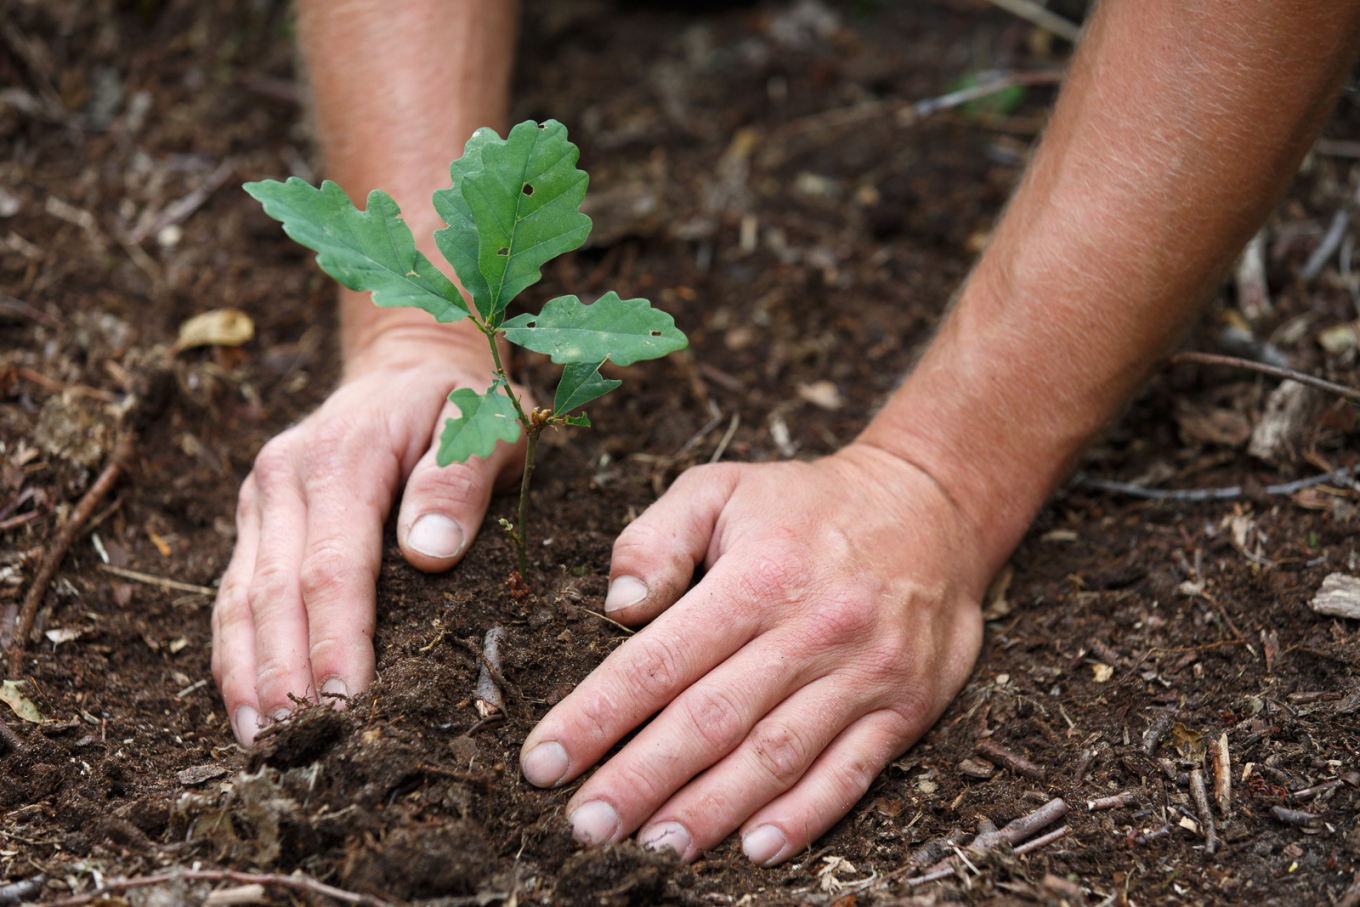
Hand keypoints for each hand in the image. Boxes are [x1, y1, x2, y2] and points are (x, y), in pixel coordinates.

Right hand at [211, 325, 526, 746]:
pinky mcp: (258, 517)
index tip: (344, 702)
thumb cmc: (461, 402)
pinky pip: (236, 590)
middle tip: (296, 746)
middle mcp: (286, 477)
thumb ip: (459, 482)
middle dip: (284, 674)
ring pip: (239, 597)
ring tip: (259, 743)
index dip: (336, 639)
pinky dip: (234, 650)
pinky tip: (246, 704)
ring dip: (245, 673)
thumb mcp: (485, 426)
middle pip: (273, 592)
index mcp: (344, 457)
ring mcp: (263, 498)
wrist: (409, 361)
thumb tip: (430, 556)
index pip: (331, 567)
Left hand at [517, 443, 985, 864]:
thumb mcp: (723, 488)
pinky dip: (804, 817)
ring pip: (776, 756)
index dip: (597, 716)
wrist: (933, 506)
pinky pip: (851, 772)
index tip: (544, 763)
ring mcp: (863, 673)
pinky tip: (755, 850)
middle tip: (586, 826)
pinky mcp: (904, 706)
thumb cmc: (808, 505)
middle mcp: (811, 629)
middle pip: (712, 720)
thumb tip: (618, 605)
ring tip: (655, 847)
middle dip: (641, 779)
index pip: (659, 659)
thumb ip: (658, 537)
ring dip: (712, 810)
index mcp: (756, 576)